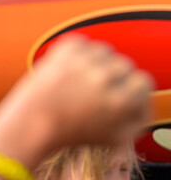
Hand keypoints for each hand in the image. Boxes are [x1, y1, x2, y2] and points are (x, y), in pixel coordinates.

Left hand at [0, 36, 153, 164]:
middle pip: (124, 64)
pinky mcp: (63, 50)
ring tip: (80, 80)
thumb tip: (147, 99)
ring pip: (104, 51)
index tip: (117, 95)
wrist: (32, 123)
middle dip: (113, 77)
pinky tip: (69, 70)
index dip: (130, 89)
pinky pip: (82, 42)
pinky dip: (77, 52)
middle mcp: (105, 79)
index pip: (143, 80)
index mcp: (121, 101)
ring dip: (96, 62)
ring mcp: (83, 62)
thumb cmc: (73, 133)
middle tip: (94, 91)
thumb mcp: (117, 137)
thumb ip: (141, 118)